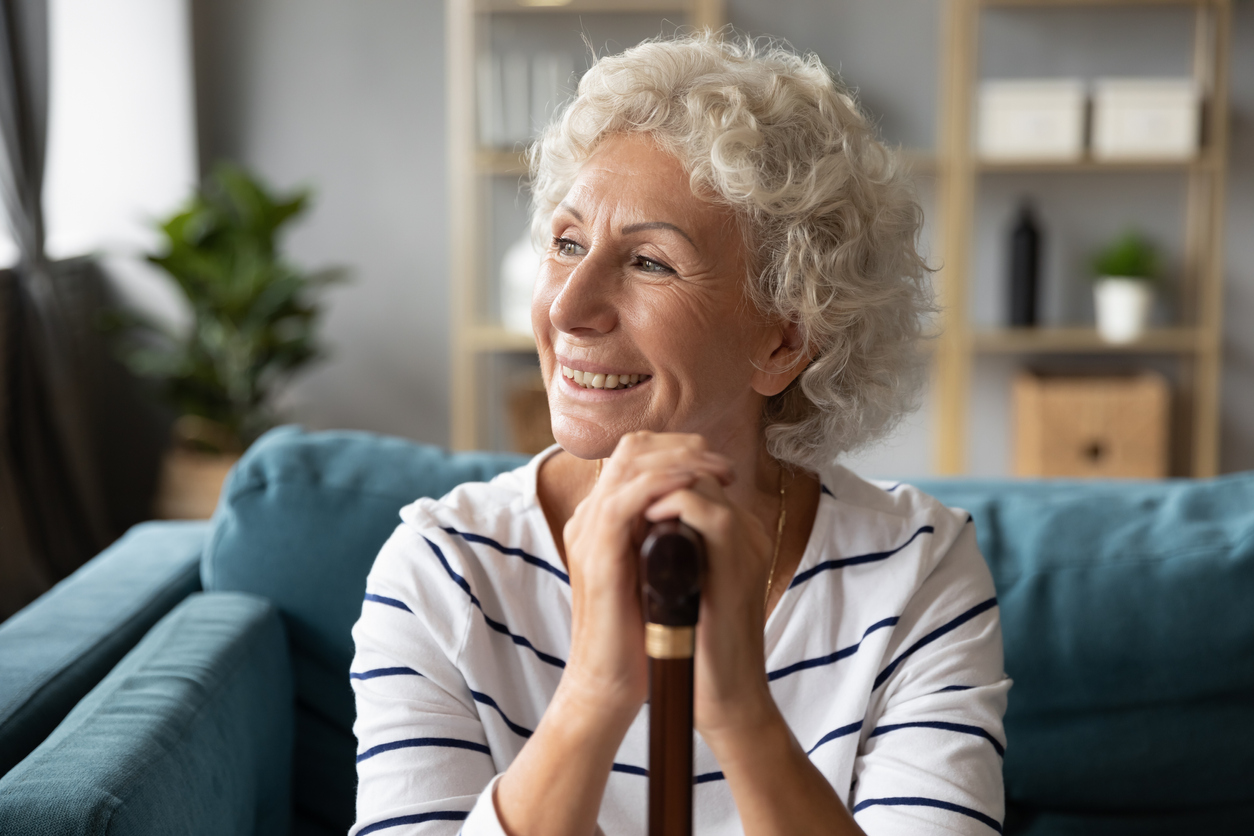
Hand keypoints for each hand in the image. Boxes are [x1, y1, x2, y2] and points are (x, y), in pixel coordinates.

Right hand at [559, 432, 734, 722]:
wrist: (608, 684)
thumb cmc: (637, 636)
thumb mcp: (657, 574)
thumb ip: (667, 540)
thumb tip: (703, 514)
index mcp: (602, 520)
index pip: (636, 456)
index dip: (680, 450)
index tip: (720, 465)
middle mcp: (590, 518)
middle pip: (633, 449)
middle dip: (685, 447)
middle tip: (725, 464)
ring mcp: (588, 532)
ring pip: (632, 464)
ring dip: (684, 461)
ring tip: (721, 473)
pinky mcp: (596, 554)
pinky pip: (627, 500)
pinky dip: (663, 486)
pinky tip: (695, 490)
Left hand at [643, 469, 777, 742]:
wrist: (722, 695)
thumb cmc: (695, 646)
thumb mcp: (675, 583)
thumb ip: (664, 547)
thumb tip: (627, 522)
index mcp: (732, 531)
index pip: (692, 472)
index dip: (652, 468)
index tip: (618, 485)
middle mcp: (745, 529)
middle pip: (697, 465)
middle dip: (651, 466)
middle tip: (617, 486)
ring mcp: (746, 544)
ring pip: (703, 480)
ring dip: (658, 482)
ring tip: (626, 501)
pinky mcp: (740, 564)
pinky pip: (711, 514)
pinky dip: (673, 506)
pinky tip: (643, 519)